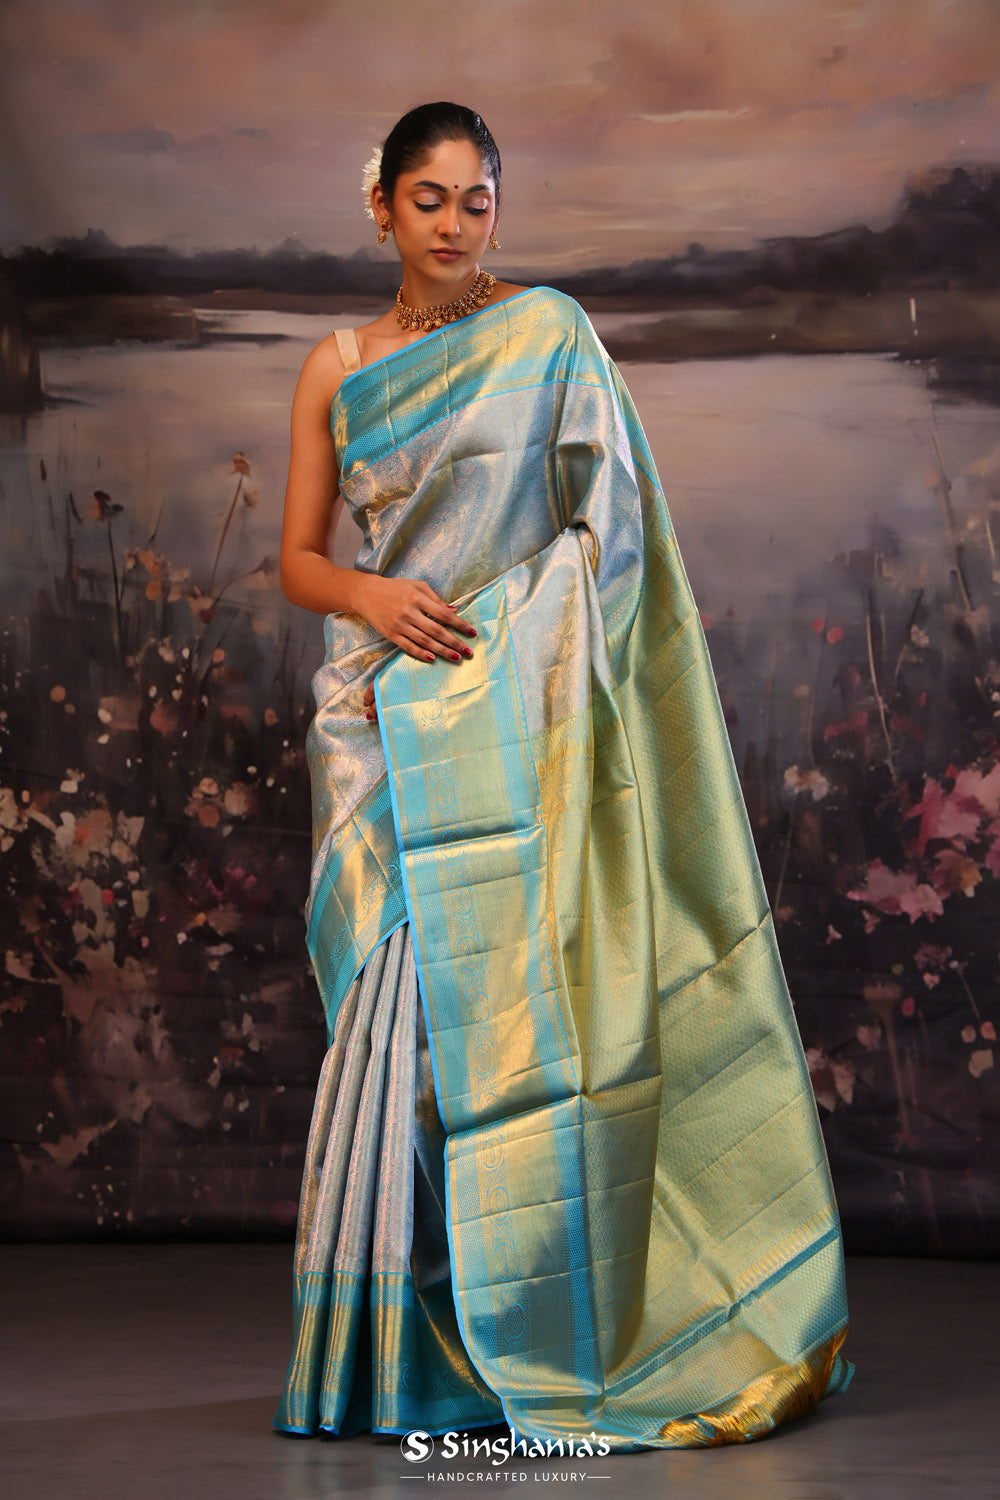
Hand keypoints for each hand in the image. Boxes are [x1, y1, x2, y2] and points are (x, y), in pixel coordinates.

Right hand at [356, 575, 475, 724]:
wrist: (366, 593)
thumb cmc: (395, 588)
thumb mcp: (417, 586)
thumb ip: (436, 599)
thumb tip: (454, 611)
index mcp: (417, 598)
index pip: (444, 614)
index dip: (460, 624)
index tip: (472, 633)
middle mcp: (409, 612)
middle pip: (436, 631)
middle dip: (454, 642)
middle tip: (468, 652)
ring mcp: (399, 625)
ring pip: (424, 641)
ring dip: (442, 651)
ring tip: (456, 657)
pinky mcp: (391, 634)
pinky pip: (408, 647)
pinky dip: (421, 653)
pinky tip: (432, 659)